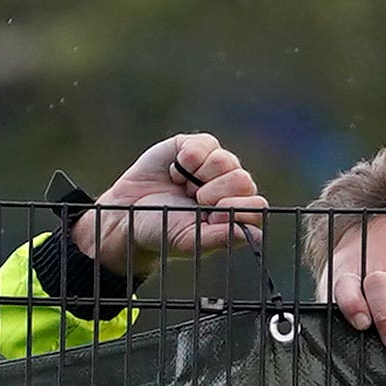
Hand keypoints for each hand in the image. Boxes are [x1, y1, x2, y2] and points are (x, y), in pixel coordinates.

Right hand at [72, 133, 266, 276]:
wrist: (127, 212)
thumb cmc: (160, 231)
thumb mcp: (189, 241)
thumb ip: (223, 238)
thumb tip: (258, 236)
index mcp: (233, 214)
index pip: (256, 205)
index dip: (235, 208)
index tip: (211, 216)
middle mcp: (229, 189)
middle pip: (243, 180)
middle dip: (214, 192)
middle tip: (194, 201)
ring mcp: (214, 167)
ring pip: (225, 161)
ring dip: (200, 175)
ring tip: (183, 187)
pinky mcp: (196, 147)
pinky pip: (205, 144)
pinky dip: (188, 157)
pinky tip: (176, 171)